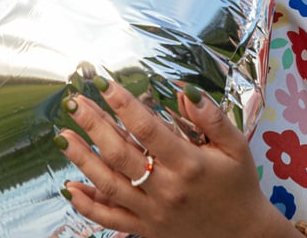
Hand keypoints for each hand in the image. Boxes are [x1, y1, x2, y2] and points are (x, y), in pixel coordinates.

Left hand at [56, 77, 294, 237]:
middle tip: (74, 101)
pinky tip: (69, 186)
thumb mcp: (236, 146)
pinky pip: (111, 219)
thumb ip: (212, 116)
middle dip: (93, 125)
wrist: (244, 235)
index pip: (147, 129)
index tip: (103, 83)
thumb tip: (185, 89)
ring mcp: (153, 211)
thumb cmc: (238, 183)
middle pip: (121, 154)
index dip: (123, 104)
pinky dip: (87, 205)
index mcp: (188, 164)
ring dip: (82, 158)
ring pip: (109, 185)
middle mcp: (166, 189)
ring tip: (62, 135)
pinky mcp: (146, 228)